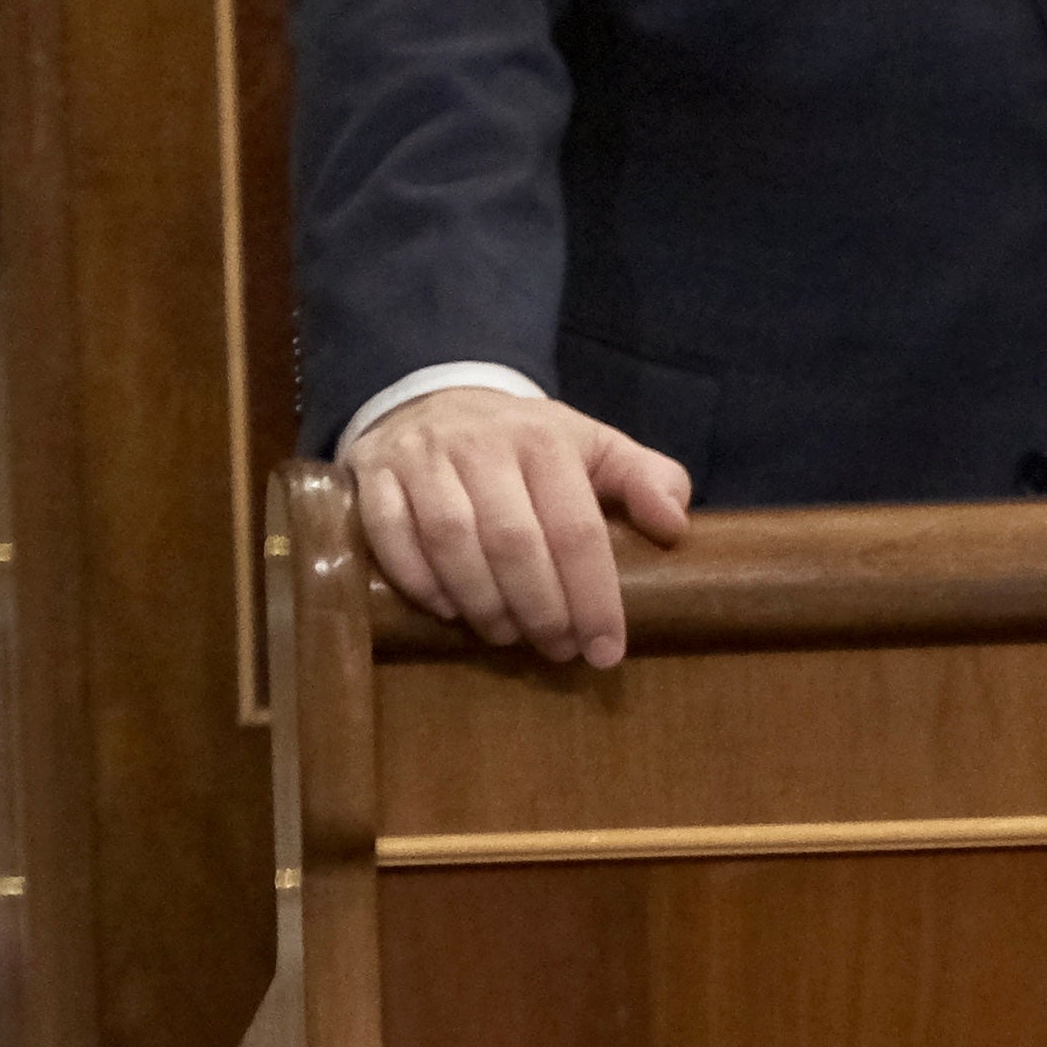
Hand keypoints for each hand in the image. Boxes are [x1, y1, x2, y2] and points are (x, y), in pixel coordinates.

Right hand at [350, 381, 693, 667]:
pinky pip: (388, 533)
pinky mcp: (372, 472)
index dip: (593, 598)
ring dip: (481, 602)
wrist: (437, 396)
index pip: (575, 529)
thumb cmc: (530, 444)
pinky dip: (418, 581)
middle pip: (512, 541)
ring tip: (505, 636)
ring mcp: (420, 457)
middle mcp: (479, 444)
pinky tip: (448, 611)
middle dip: (540, 609)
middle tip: (556, 649)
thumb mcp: (596, 448)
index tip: (605, 651)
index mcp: (545, 440)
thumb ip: (647, 480)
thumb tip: (674, 526)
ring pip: (450, 540)